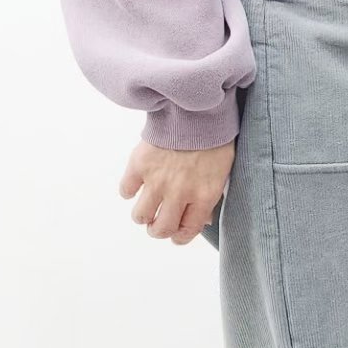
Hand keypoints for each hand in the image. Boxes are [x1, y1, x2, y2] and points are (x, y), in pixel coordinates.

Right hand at [119, 140, 234, 244]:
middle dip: (158, 230)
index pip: (186, 232)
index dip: (179, 238)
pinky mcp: (139, 165)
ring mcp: (157, 180)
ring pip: (140, 215)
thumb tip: (202, 220)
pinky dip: (129, 191)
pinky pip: (126, 190)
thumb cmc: (214, 140)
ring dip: (142, 215)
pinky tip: (137, 184)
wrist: (196, 109)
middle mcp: (178, 193)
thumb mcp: (222, 173)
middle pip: (160, 229)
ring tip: (147, 206)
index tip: (176, 235)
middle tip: (157, 224)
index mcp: (203, 197)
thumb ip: (211, 198)